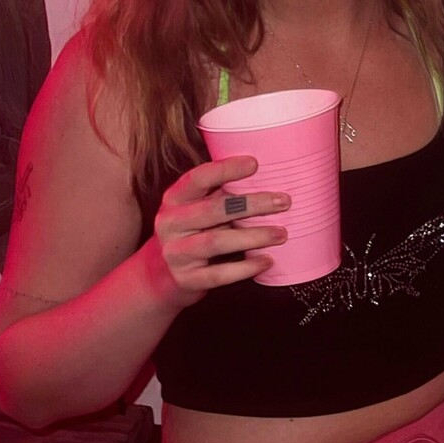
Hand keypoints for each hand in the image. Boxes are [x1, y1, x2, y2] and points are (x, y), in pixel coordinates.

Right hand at [144, 156, 289, 308]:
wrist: (160, 275)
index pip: (198, 178)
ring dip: (253, 236)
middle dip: (252, 204)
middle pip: (213, 209)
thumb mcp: (196, 209)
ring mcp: (176, 253)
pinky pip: (219, 274)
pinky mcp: (186, 279)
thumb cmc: (191, 233)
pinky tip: (267, 260)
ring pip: (217, 241)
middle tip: (283, 202)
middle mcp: (171, 223)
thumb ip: (221, 195)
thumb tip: (268, 177)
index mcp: (174, 199)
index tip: (255, 163)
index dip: (225, 169)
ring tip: (281, 233)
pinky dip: (246, 268)